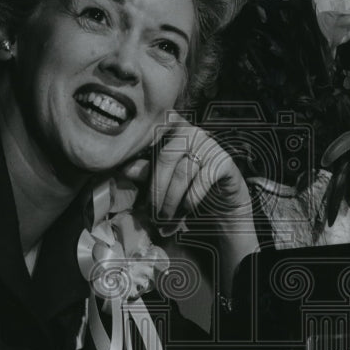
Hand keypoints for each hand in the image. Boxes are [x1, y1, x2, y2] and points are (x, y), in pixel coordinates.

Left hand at [115, 115, 258, 292]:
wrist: (222, 200)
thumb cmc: (188, 186)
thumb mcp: (165, 179)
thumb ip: (147, 171)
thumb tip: (125, 169)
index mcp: (174, 129)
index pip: (155, 132)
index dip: (143, 142)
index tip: (128, 163)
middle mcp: (192, 132)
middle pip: (165, 158)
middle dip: (156, 190)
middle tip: (151, 213)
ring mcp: (210, 145)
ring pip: (182, 173)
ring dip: (171, 201)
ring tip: (164, 220)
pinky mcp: (223, 161)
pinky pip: (201, 181)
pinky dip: (190, 201)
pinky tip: (184, 214)